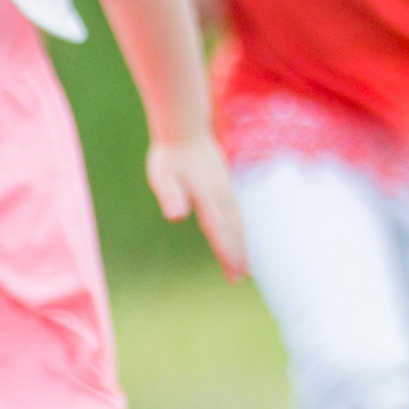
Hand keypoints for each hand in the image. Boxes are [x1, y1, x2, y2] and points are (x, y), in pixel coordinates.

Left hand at [147, 136, 248, 280]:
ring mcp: (226, 190)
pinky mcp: (226, 188)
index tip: (232, 270)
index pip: (218, 228)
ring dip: (242, 245)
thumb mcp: (162, 176)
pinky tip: (241, 241)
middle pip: (232, 229)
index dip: (226, 249)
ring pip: (238, 222)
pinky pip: (238, 214)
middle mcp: (221, 195)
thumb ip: (171, 195)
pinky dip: (241, 231)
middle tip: (240, 277)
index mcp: (206, 195)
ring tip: (246, 267)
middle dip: (237, 253)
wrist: (185, 131)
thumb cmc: (170, 157)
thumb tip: (176, 215)